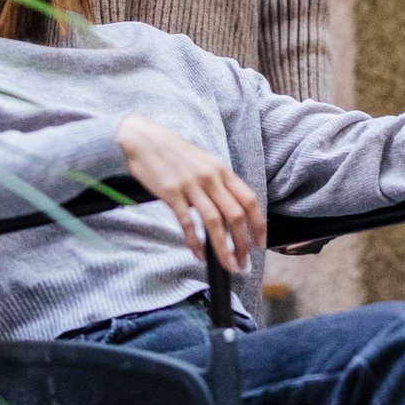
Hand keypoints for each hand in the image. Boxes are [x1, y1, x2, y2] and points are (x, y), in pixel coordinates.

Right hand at [115, 115, 264, 272]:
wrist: (144, 140)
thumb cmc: (176, 154)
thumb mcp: (205, 163)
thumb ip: (219, 185)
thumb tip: (233, 213)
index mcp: (222, 170)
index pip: (250, 200)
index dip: (258, 224)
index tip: (260, 244)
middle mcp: (210, 177)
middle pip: (236, 215)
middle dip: (243, 243)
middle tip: (243, 262)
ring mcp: (191, 185)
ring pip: (214, 222)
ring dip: (223, 248)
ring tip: (227, 264)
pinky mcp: (171, 193)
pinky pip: (187, 222)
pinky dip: (194, 241)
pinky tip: (198, 254)